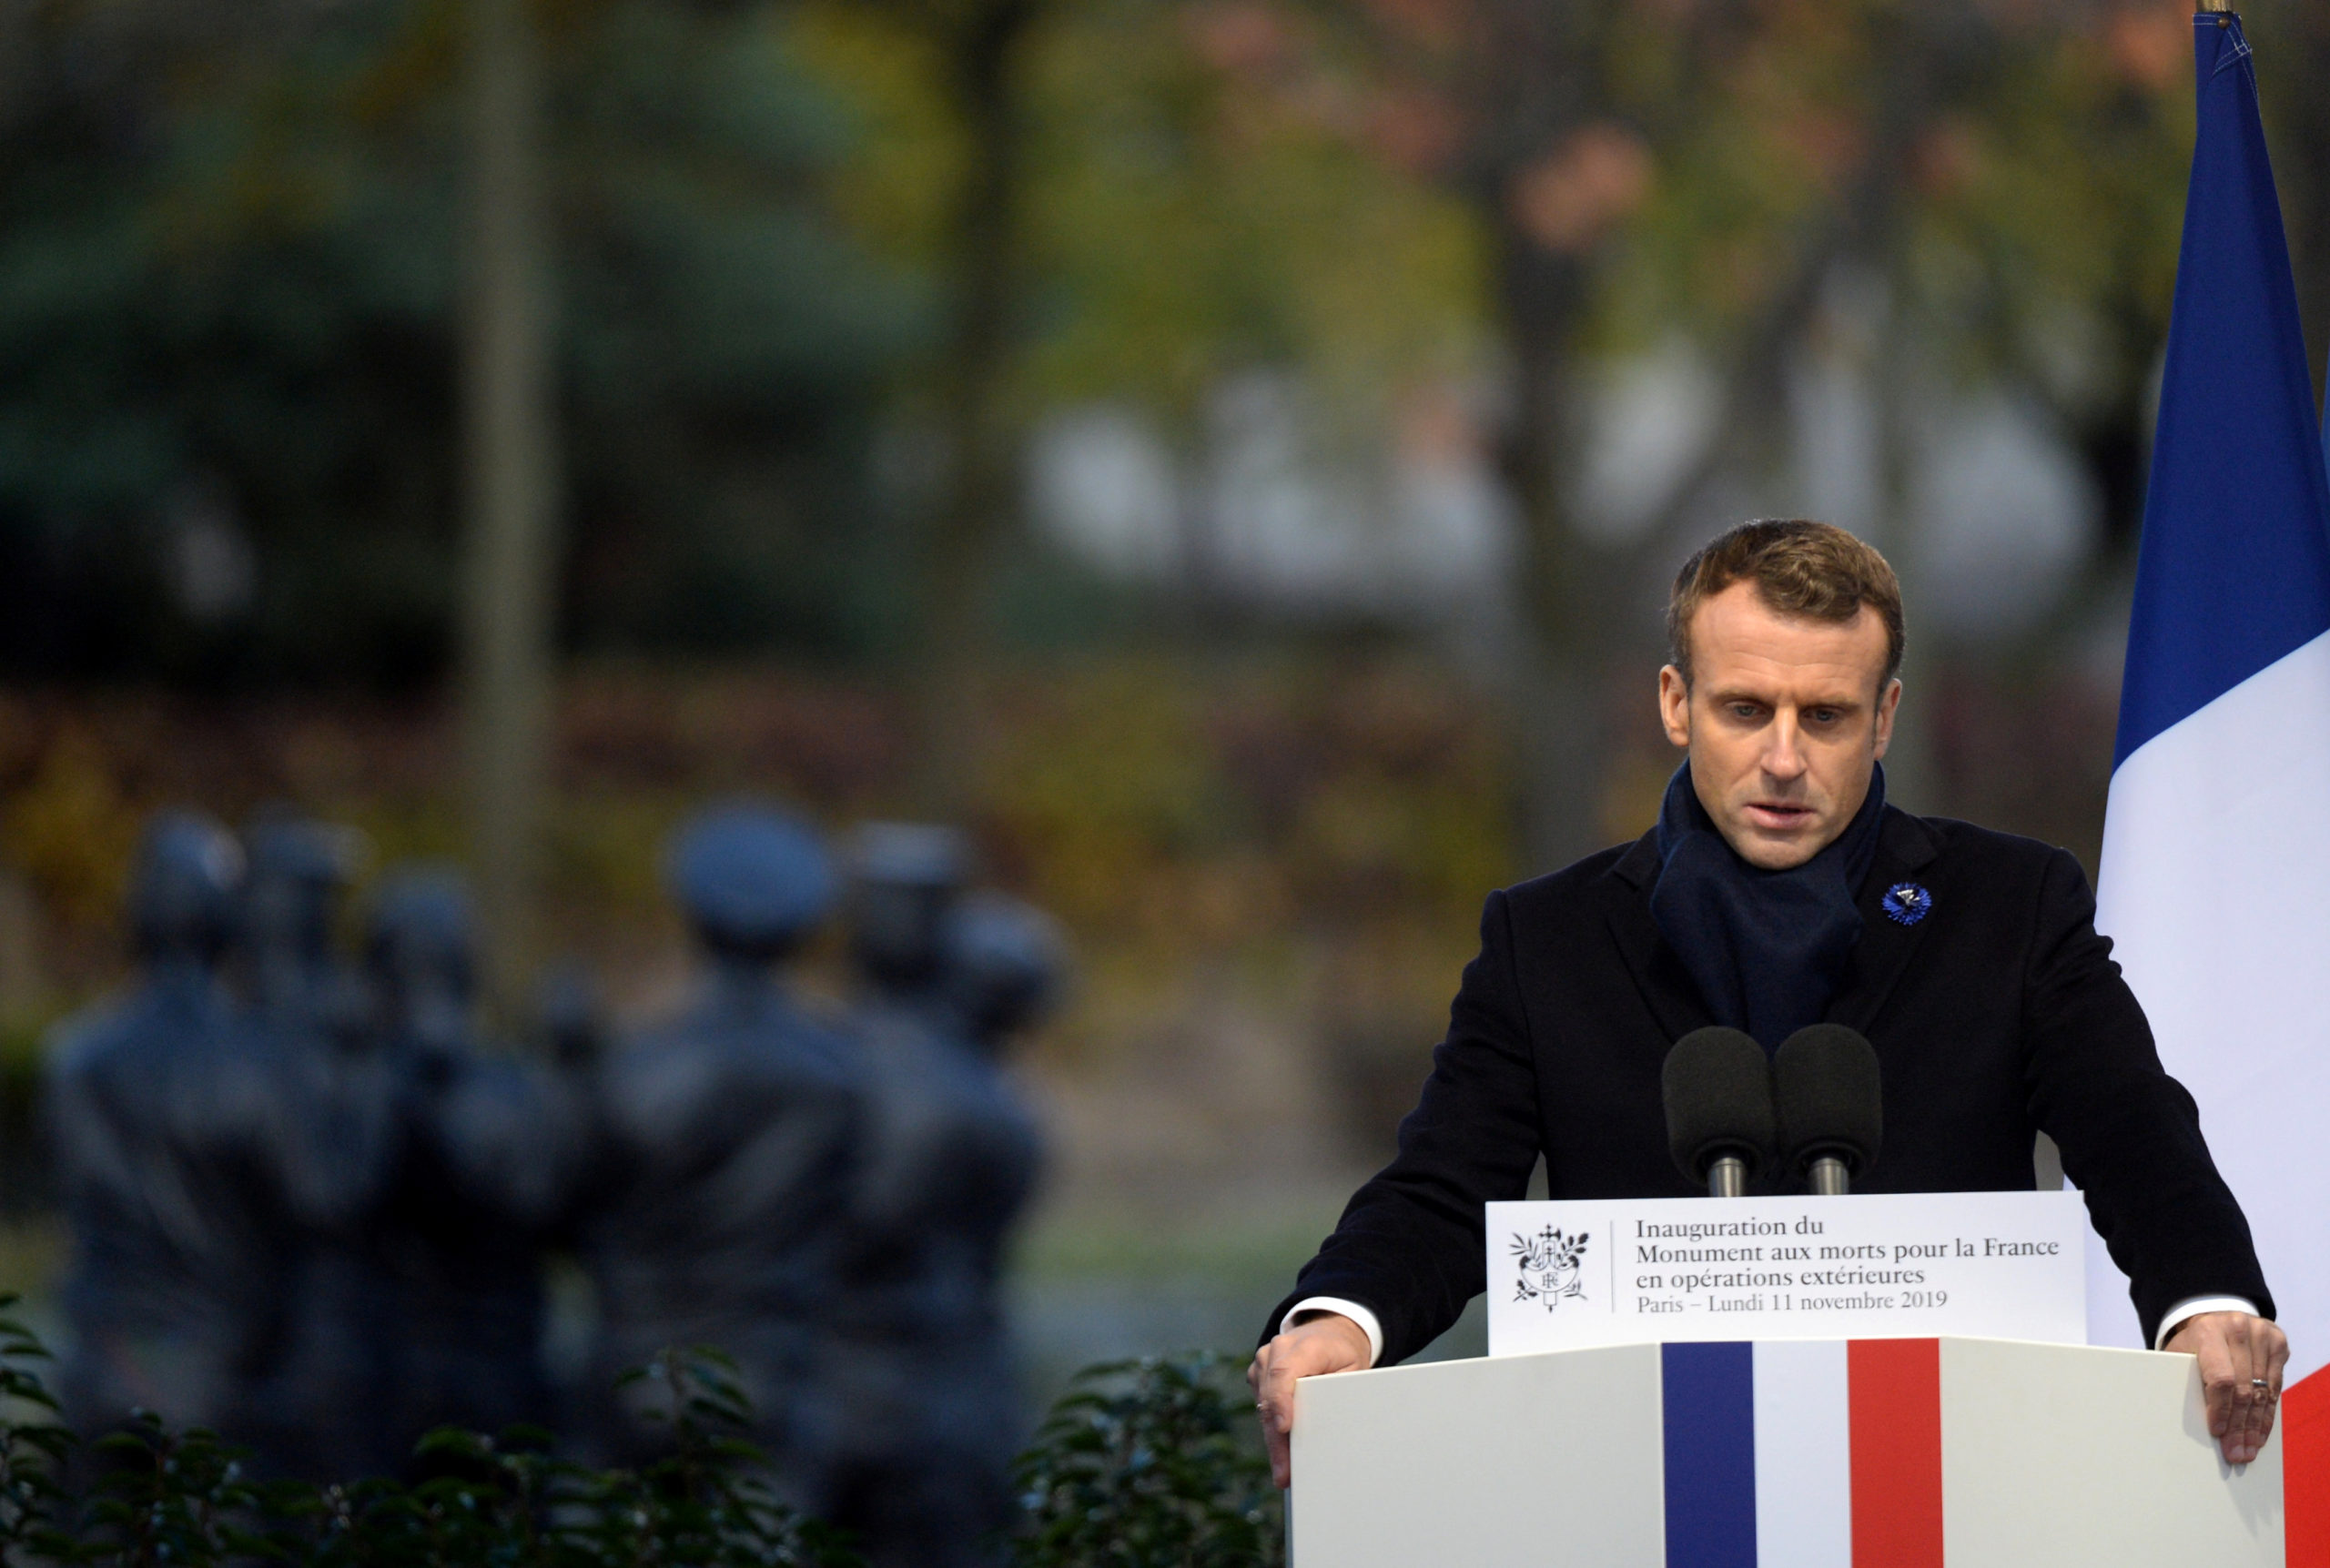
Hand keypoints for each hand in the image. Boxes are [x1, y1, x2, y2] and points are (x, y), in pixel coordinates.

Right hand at [1247, 1312, 1372, 1488]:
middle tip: (1284, 1472)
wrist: (1328, 1332)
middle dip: (1277, 1437)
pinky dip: (1271, 1428)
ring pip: (1263, 1405)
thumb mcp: (1353, 1368)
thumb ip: (1340, 1392)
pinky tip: (1281, 1451)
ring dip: (1272, 1438)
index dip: (1281, 1400)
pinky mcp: (1258, 1373)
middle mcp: (1279, 1348)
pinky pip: (1261, 1405)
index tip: (1284, 1427)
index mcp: (1307, 1345)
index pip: (1285, 1372)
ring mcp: (1264, 1359)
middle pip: (1271, 1395)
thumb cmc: (1342, 1354)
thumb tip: (1335, 1428)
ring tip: (1283, 1470)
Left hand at [2163, 1310, 2288, 1463]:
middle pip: (2244, 1390)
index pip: (2221, 1378)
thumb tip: (2178, 1422)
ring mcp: (2262, 1334)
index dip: (2221, 1409)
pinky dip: (2267, 1415)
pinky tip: (2259, 1434)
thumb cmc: (2193, 1344)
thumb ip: (2184, 1380)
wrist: (2215, 1319)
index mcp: (2209, 1331)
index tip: (2217, 1433)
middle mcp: (2238, 1328)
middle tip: (2235, 1454)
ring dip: (2255, 1427)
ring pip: (2262, 1392)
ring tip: (2248, 1451)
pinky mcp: (2278, 1342)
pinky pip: (2275, 1388)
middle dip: (2239, 1427)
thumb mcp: (2180, 1355)